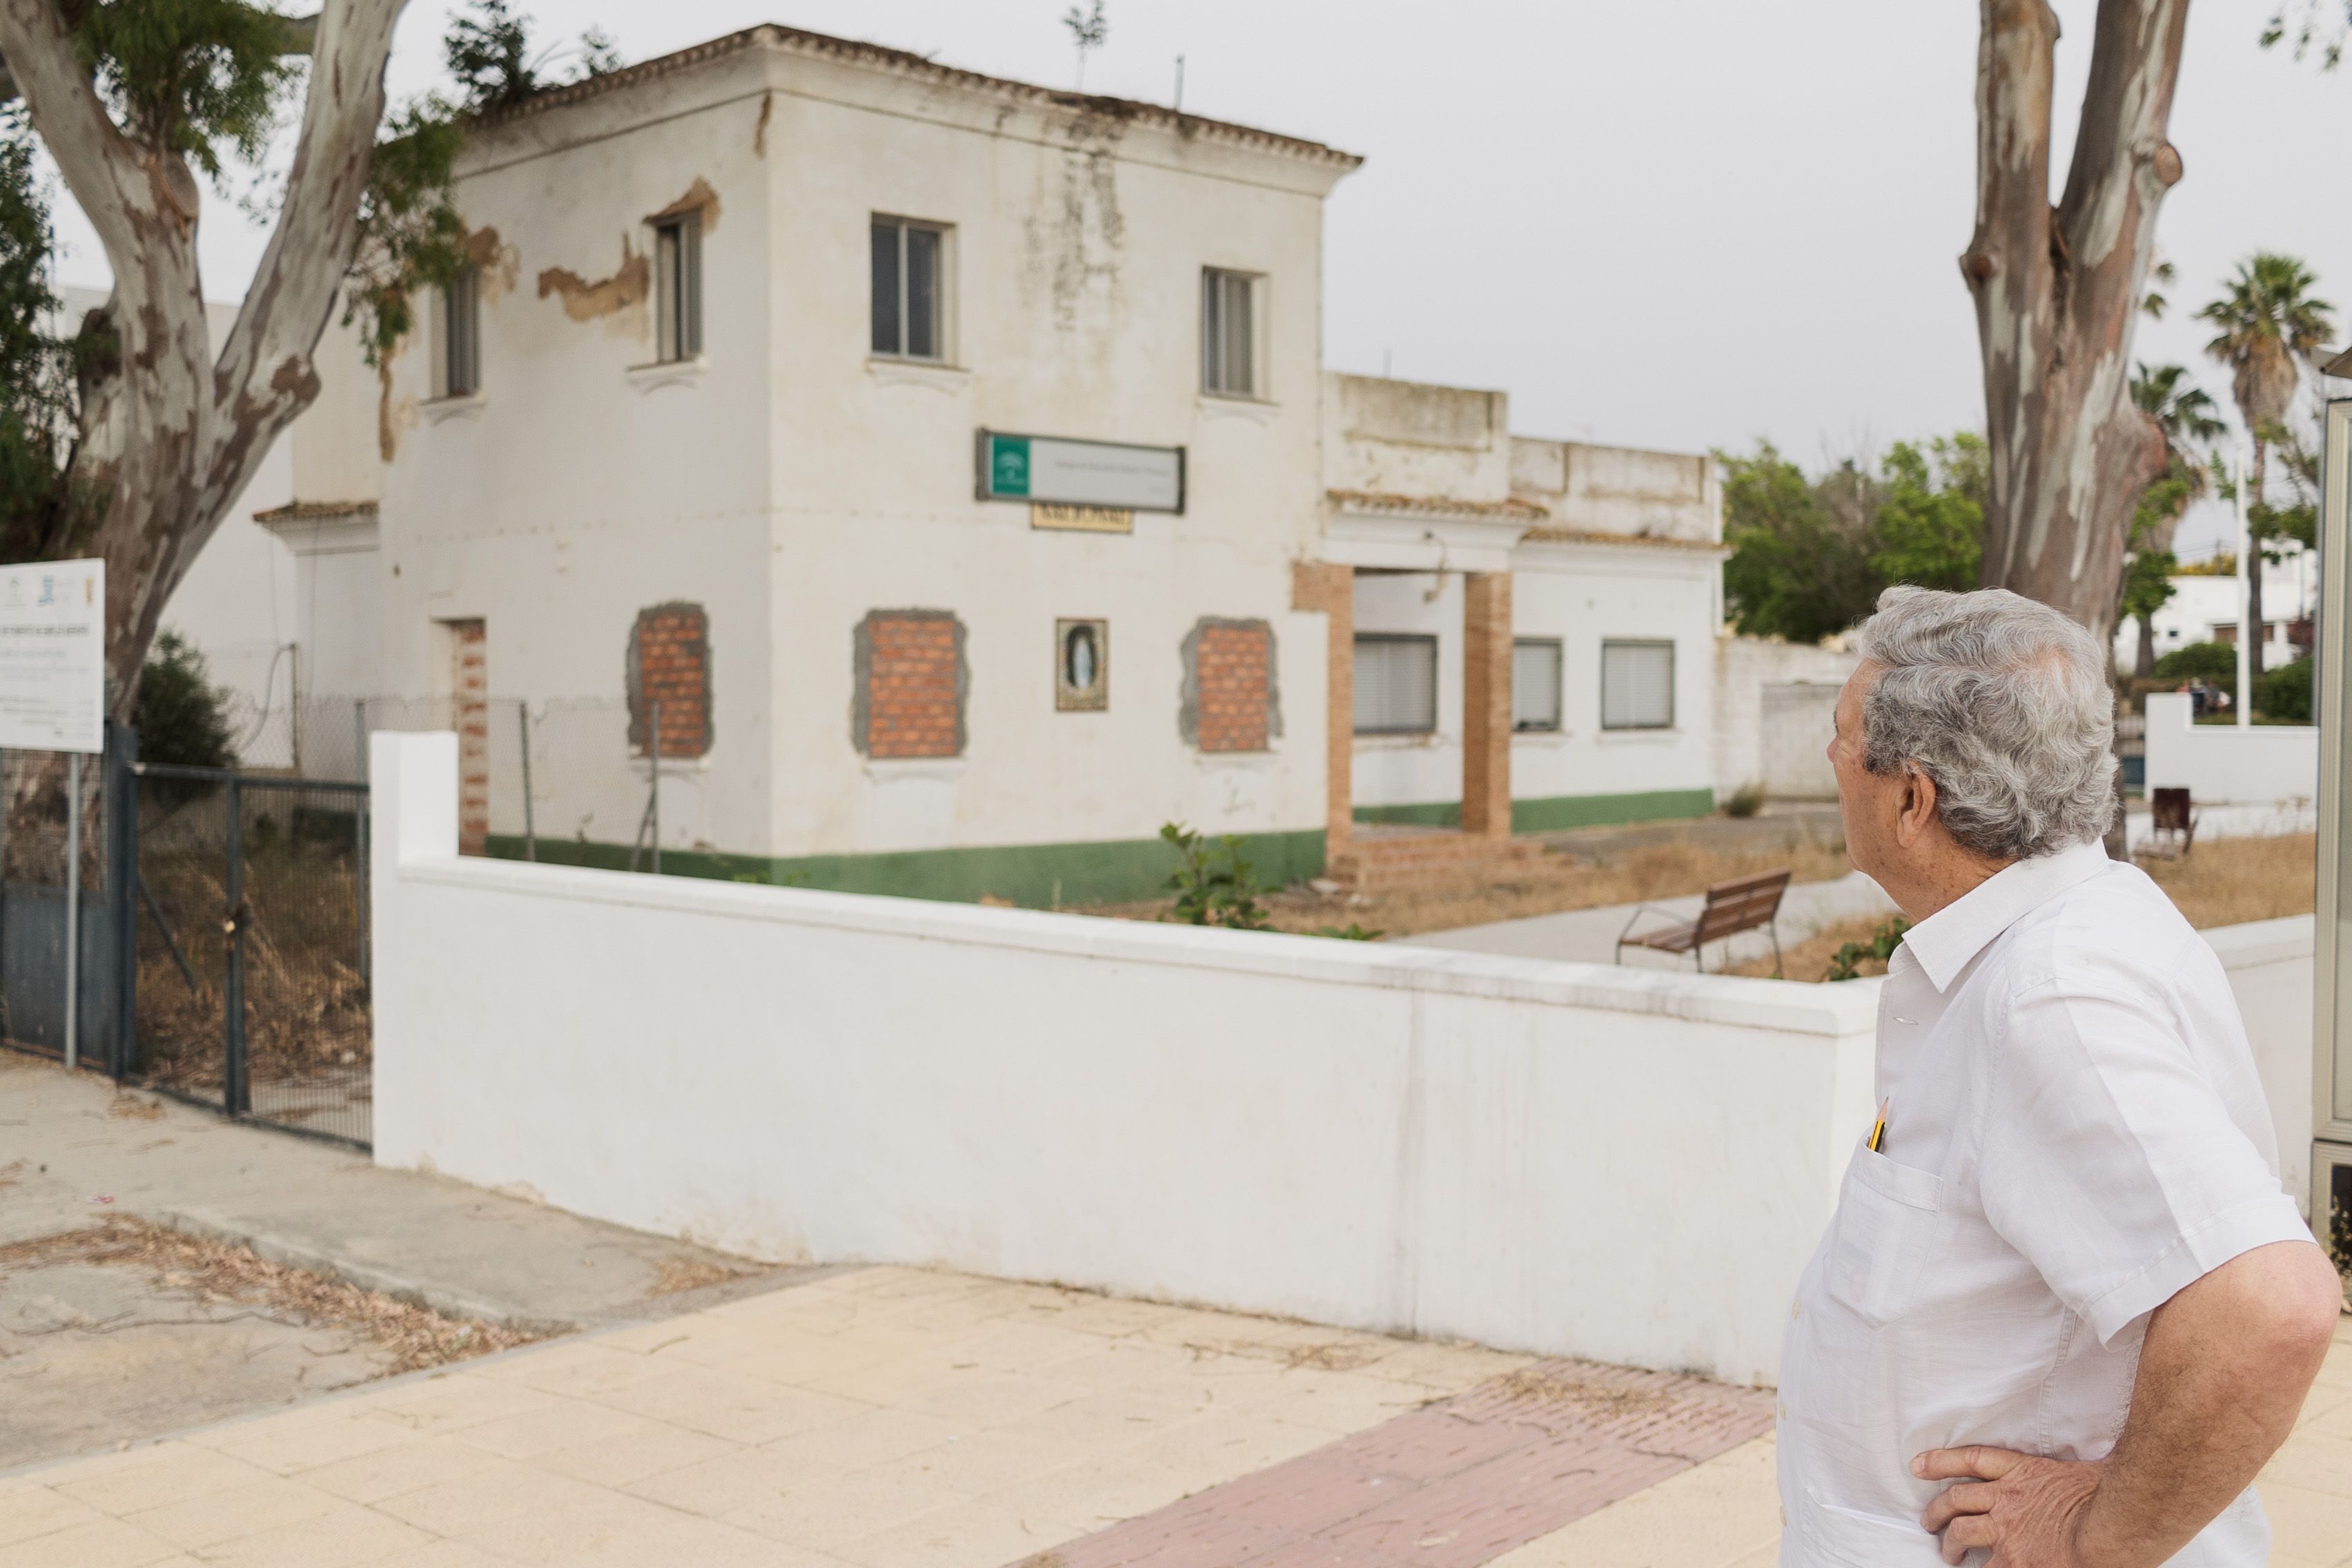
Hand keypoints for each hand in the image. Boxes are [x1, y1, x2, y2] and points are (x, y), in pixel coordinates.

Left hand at [1913, 1445, 2103, 1566]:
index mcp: (2025, 1473)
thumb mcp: (2087, 1473)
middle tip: (1928, 1522)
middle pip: (1957, 1499)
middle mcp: (2007, 1498)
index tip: (1918, 1465)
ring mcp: (2007, 1530)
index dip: (1941, 1461)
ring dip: (1950, 1545)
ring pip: (1961, 1533)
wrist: (2117, 1522)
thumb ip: (2070, 1480)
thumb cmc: (2113, 1497)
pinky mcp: (2014, 1561)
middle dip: (1937, 1511)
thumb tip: (2090, 1478)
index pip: (1973, 1460)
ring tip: (1948, 1555)